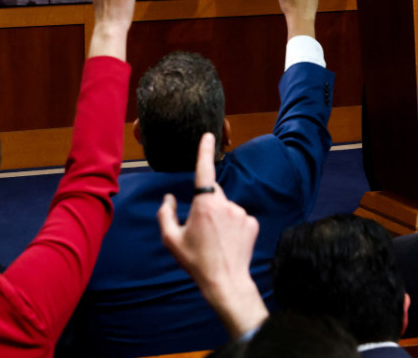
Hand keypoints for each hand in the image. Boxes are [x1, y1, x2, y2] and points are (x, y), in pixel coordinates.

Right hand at [157, 133, 266, 338]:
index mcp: (205, 205)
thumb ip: (165, 214)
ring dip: (220, 217)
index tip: (208, 136)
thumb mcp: (171, 240)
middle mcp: (226, 204)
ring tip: (215, 241)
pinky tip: (228, 243)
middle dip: (206, 205)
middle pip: (213, 194)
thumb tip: (168, 198)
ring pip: (226, 207)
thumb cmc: (196, 261)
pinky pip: (239, 218)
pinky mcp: (253, 223)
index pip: (204, 172)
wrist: (226, 282)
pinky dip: (233, 226)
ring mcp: (242, 213)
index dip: (205, 152)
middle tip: (200, 230)